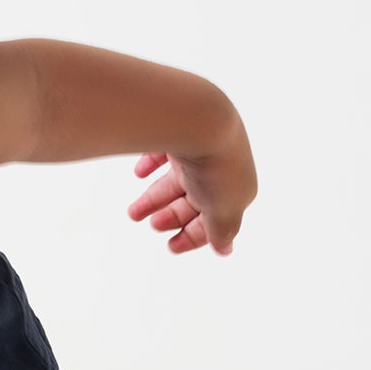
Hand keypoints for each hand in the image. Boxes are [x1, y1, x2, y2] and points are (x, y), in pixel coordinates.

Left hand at [127, 121, 256, 256]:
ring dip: (155, 197)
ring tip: (133, 212)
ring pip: (176, 178)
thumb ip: (223, 230)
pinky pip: (166, 149)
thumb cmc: (217, 167)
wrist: (199, 119)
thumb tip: (225, 250)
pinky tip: (140, 172)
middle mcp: (221, 166)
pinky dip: (153, 163)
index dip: (194, 235)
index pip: (216, 218)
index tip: (171, 247)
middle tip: (151, 224)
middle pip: (194, 198)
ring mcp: (201, 146)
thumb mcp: (224, 209)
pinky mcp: (181, 127)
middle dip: (172, 215)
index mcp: (237, 188)